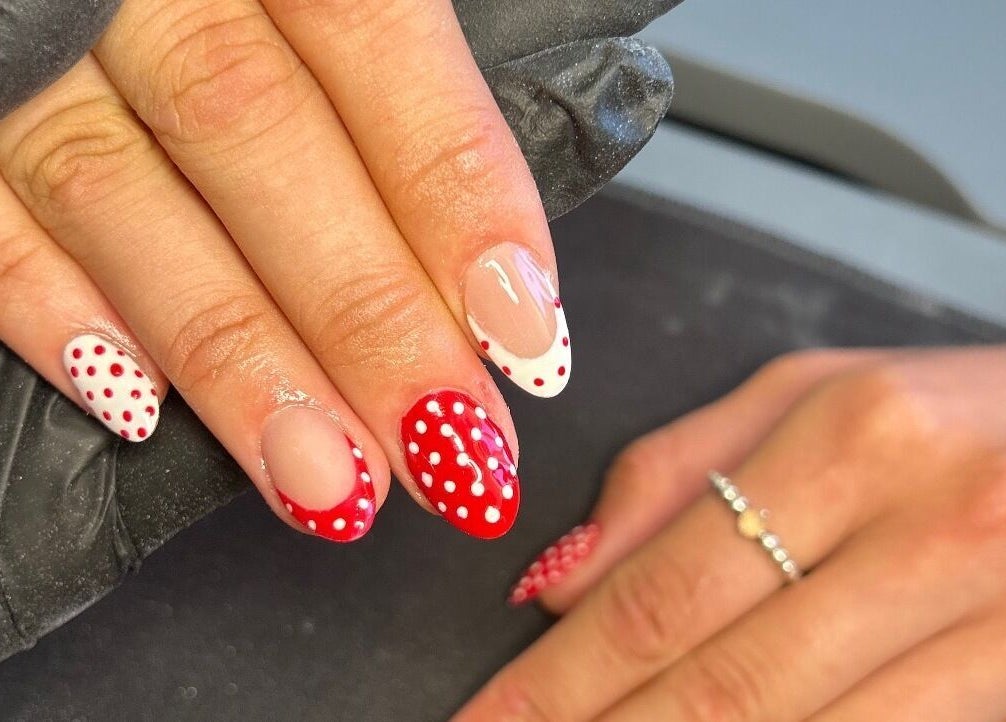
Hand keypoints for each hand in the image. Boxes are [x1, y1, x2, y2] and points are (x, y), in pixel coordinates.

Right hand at [0, 0, 578, 541]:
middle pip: (258, 138)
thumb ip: (395, 97)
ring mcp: (24, 40)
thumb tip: (489, 275)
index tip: (525, 343)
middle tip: (449, 458)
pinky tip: (139, 411)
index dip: (460, 200)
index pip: (381, 45)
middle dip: (365, 318)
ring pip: (122, 198)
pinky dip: (54, 315)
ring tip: (328, 485)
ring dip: (236, 360)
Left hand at [457, 347, 1005, 719]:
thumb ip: (674, 474)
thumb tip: (556, 576)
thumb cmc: (949, 412)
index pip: (663, 592)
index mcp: (850, 438)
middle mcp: (925, 532)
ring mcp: (989, 621)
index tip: (486, 720)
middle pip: (722, 684)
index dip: (558, 678)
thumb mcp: (810, 394)